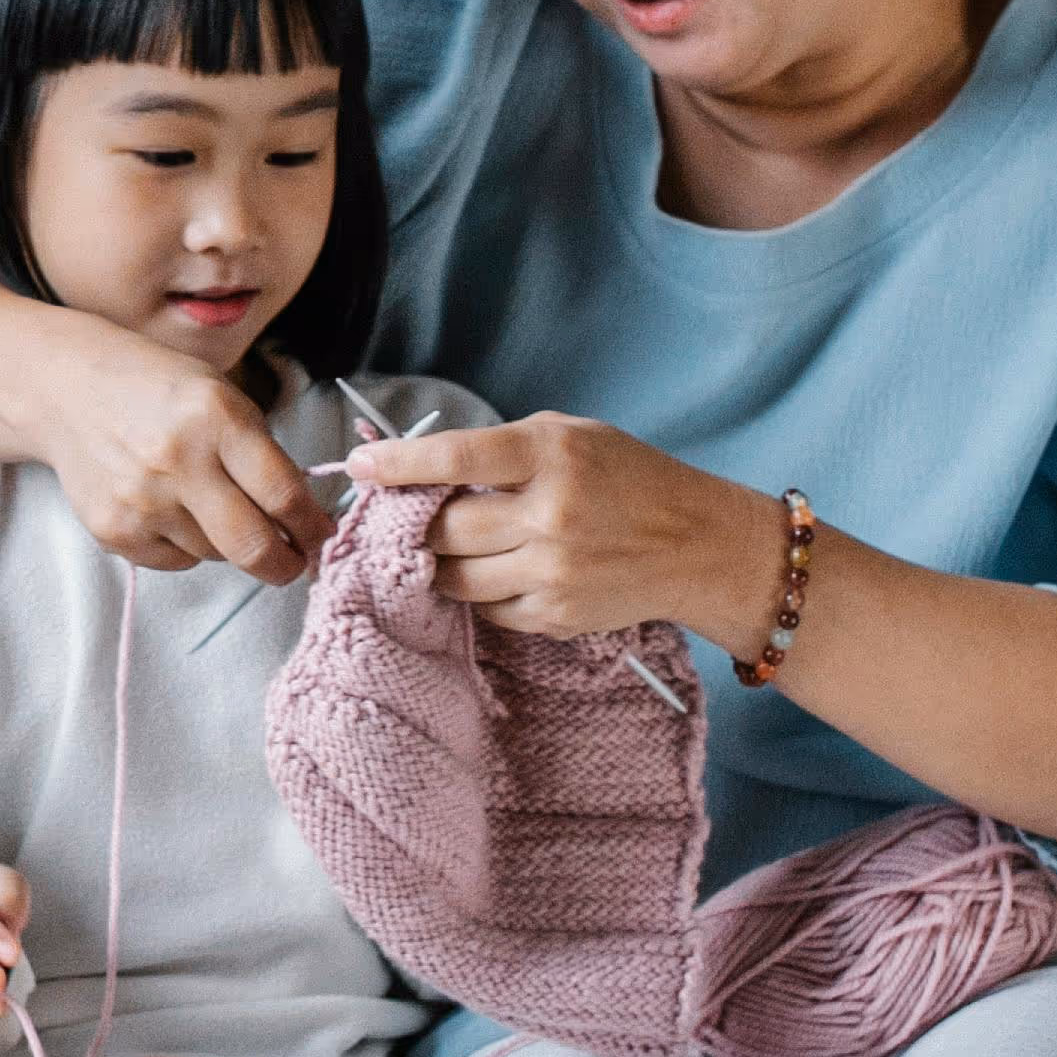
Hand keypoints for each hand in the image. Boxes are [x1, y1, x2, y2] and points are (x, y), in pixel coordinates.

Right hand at [20, 312, 330, 579]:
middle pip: (253, 545)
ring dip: (227, 541)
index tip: (321, 536)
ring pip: (215, 554)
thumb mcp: (221, 396)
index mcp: (216, 418)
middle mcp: (178, 461)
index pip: (283, 494)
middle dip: (286, 565)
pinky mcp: (114, 530)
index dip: (312, 526)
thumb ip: (261, 452)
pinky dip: (185, 544)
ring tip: (207, 503)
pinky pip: (176, 560)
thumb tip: (300, 518)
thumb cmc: (158, 389)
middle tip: (295, 564)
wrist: (69, 391)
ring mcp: (141, 501)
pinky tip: (168, 506)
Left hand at [347, 412, 784, 647]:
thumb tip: (421, 471)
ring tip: (445, 545)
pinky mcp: (554, 617)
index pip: (454, 458)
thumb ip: (501, 451)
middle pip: (443, 528)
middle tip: (399, 517)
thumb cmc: (628, 479)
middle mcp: (550, 516)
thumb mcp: (570, 438)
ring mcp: (551, 574)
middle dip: (413, 524)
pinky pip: (486, 609)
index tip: (360, 466)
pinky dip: (479, 591)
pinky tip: (497, 571)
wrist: (697, 546)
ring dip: (436, 562)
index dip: (398, 464)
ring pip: (453, 577)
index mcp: (551, 457)